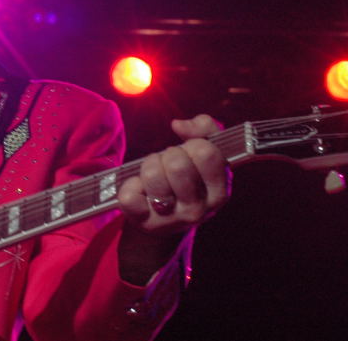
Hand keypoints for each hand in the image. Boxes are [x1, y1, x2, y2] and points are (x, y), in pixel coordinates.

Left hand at [116, 115, 230, 281]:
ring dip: (149, 166)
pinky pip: (129, 194)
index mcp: (219, 192)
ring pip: (152, 175)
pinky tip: (141, 192)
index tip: (191, 153)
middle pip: (177, 164)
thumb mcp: (205, 154)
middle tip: (170, 165)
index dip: (193, 145)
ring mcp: (171, 220)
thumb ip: (204, 128)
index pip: (207, 153)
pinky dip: (130, 185)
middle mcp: (198, 210)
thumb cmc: (188, 178)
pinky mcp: (144, 223)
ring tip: (155, 177)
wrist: (166, 220)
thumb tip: (178, 125)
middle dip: (168, 155)